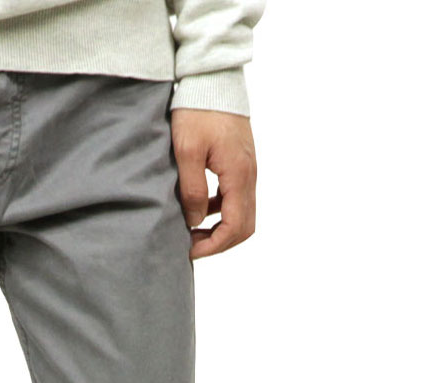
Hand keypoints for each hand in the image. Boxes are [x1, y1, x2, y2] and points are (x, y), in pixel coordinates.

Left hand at [171, 109, 256, 259]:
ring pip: (242, 213)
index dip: (214, 246)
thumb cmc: (197, 110)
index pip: (236, 226)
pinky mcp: (241, 162)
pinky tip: (200, 207)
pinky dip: (221, 211)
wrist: (212, 78)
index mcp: (238, 174)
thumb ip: (193, 190)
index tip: (190, 250)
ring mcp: (248, 168)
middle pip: (244, 226)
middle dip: (219, 242)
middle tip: (191, 245)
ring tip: (191, 230)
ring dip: (220, 228)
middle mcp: (249, 174)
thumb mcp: (186, 151)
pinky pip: (237, 197)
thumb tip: (195, 222)